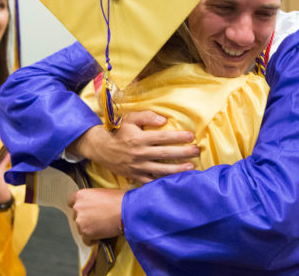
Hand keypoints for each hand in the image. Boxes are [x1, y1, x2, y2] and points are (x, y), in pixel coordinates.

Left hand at [67, 188, 124, 244]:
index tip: (84, 209)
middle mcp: (78, 207)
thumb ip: (93, 198)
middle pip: (76, 216)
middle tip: (97, 218)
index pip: (71, 201)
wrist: (126, 211)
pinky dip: (92, 239)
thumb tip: (93, 204)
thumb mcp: (103, 192)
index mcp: (81, 195)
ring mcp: (80, 221)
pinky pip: (86, 239)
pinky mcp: (86, 233)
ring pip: (80, 228)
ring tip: (101, 227)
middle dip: (85, 218)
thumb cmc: (119, 200)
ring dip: (88, 228)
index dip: (79, 206)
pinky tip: (100, 235)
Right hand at [69, 111, 198, 182]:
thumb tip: (163, 120)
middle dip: (183, 153)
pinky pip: (151, 181)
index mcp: (139, 138)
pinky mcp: (135, 176)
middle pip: (165, 154)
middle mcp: (139, 153)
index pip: (162, 138)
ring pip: (161, 170)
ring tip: (191, 167)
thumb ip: (146, 117)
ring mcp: (138, 167)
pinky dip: (162, 182)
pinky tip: (175, 181)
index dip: (178, 137)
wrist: (102, 148)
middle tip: (196, 151)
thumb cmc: (119, 131)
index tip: (191, 136)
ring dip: (177, 169)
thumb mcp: (130, 119)